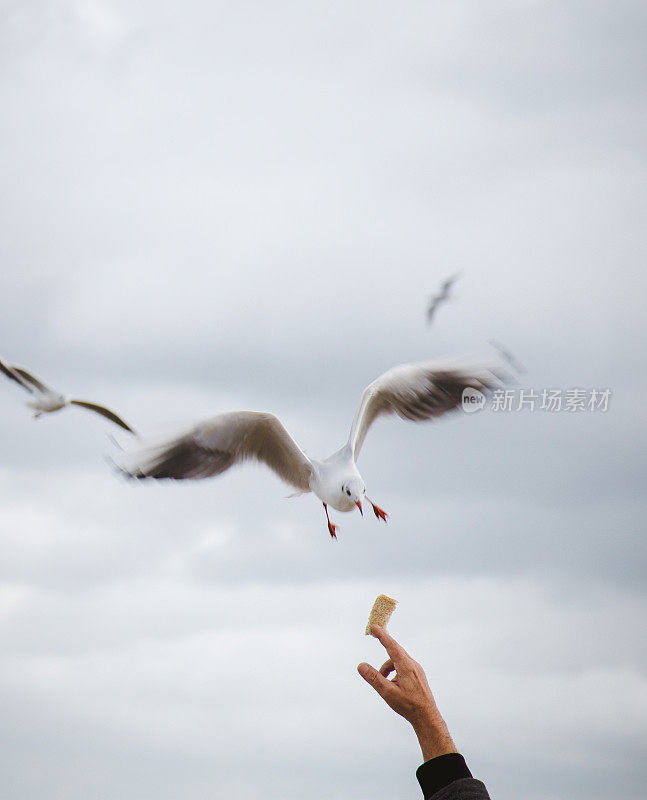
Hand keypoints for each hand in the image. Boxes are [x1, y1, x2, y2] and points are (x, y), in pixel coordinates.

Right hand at [357, 626, 456, 760]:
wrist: (427, 717)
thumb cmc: (408, 705)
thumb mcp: (387, 692)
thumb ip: (374, 678)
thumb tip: (361, 665)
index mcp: (406, 666)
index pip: (392, 646)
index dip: (382, 635)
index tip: (375, 627)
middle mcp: (413, 664)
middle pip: (395, 651)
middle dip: (385, 644)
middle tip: (375, 635)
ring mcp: (417, 670)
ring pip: (398, 661)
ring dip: (387, 667)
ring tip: (383, 682)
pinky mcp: (418, 675)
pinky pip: (403, 667)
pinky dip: (394, 671)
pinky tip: (393, 685)